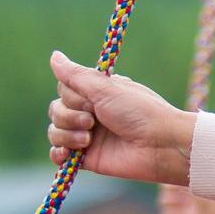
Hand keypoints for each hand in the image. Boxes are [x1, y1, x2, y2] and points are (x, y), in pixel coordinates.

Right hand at [48, 55, 194, 185]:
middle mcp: (91, 113)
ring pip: (55, 131)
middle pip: (56, 109)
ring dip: (66, 134)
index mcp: (97, 93)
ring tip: (88, 139)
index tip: (91, 100)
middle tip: (92, 121)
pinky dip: (59, 153)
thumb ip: (76, 75)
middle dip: (69, 116)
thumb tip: (54, 55)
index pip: (64, 89)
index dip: (72, 96)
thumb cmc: (139, 112)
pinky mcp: (88, 158)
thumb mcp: (106, 88)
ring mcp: (88, 136)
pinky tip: (67, 154)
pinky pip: (59, 154)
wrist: (160, 145)